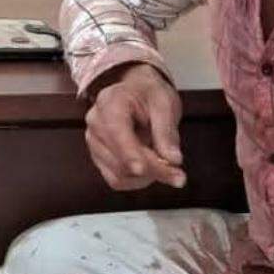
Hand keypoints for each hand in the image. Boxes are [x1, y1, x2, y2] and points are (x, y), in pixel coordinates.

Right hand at [84, 63, 186, 190]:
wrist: (137, 92)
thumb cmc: (148, 94)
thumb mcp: (165, 104)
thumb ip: (167, 132)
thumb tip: (173, 159)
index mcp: (110, 103)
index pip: (116, 133)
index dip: (130, 153)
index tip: (143, 169)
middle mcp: (96, 124)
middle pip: (120, 159)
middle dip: (151, 169)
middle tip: (178, 174)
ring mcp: (94, 143)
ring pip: (119, 174)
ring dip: (146, 177)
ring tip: (166, 164)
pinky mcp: (99, 158)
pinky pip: (117, 180)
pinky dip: (137, 180)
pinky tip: (152, 167)